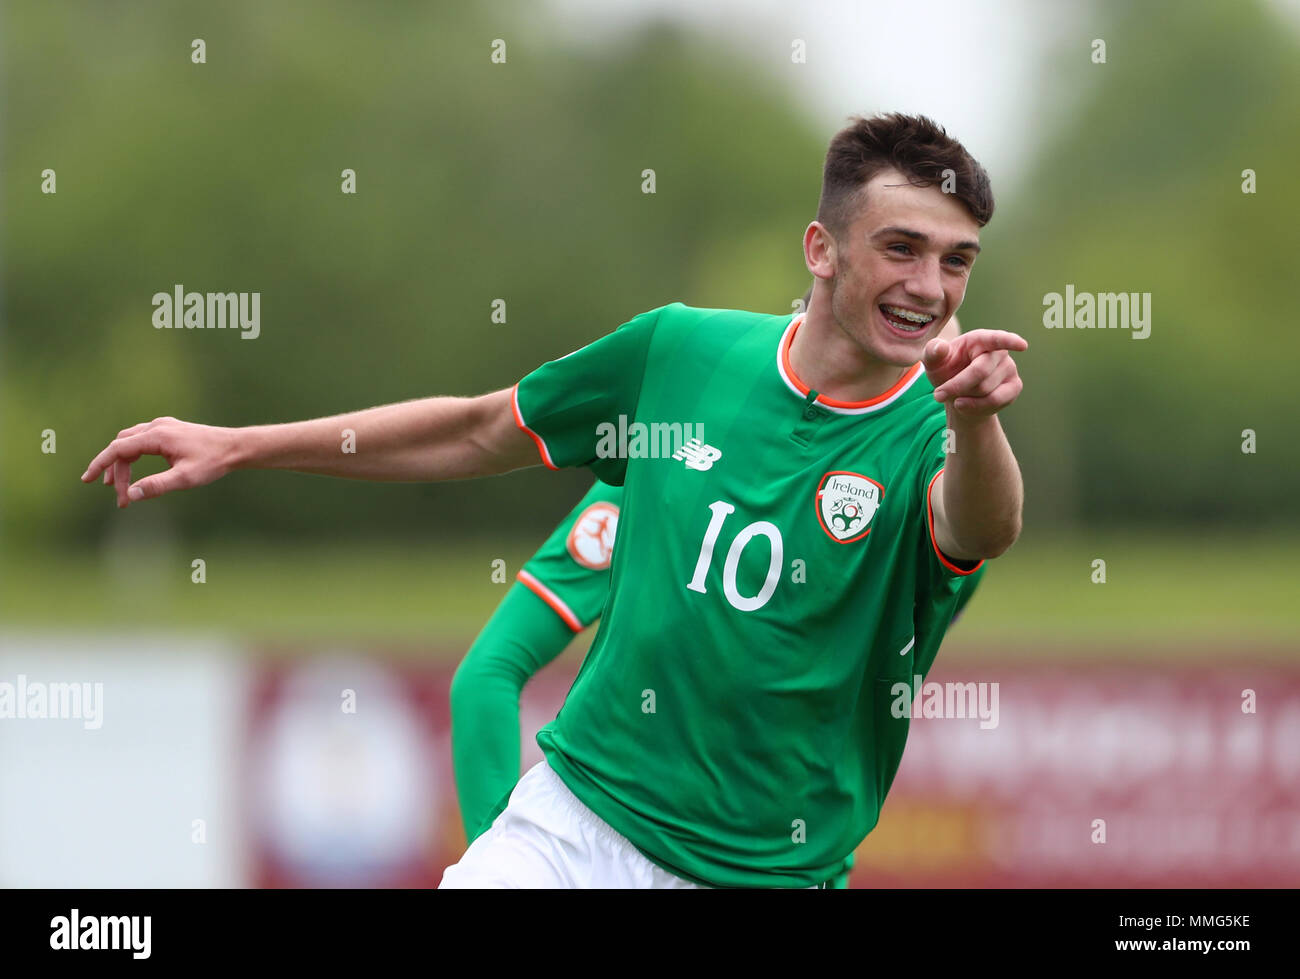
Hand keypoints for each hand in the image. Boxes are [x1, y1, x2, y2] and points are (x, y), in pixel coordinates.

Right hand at [81, 417, 238, 506]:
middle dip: (116, 471)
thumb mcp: (186, 478)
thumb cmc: (213, 462)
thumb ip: (158, 486)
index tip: (87, 479)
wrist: (236, 447)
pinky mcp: (170, 430)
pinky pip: (142, 440)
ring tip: (120, 488)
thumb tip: (132, 495)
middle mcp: (157, 426)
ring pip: (131, 443)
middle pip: (123, 446)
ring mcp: (163, 426)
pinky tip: (135, 471)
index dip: (100, 464)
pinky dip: (133, 456)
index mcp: (158, 436)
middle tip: (120, 497)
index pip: (119, 448)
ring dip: (123, 464)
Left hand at [923, 329, 1026, 416]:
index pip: (996, 338)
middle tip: (937, 395)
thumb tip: (940, 347)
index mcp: (979, 339)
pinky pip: (995, 400)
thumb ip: (933, 352)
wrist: (957, 395)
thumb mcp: (933, 362)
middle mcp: (998, 352)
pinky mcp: (1014, 386)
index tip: (1022, 345)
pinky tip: (967, 404)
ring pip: (985, 389)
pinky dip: (976, 406)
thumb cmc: (946, 371)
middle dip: (956, 386)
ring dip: (965, 397)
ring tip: (958, 395)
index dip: (1009, 341)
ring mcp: (1009, 368)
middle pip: (980, 372)